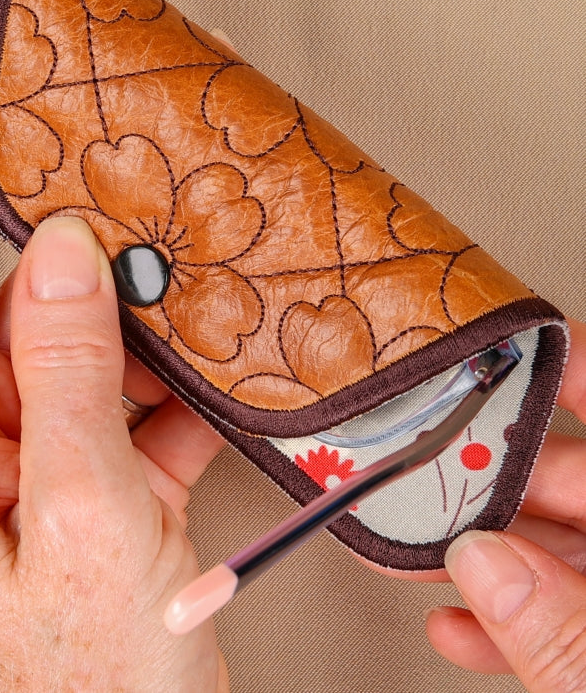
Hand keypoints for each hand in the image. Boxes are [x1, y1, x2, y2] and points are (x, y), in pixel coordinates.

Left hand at [0, 151, 227, 690]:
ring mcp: (40, 444)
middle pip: (17, 292)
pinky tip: (216, 345)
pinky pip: (133, 390)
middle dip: (74, 237)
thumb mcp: (79, 512)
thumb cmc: (79, 681)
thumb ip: (68, 372)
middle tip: (119, 169)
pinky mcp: (98, 469)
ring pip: (85, 337)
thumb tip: (63, 253)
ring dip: (139, 304)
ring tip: (185, 250)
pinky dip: (177, 369)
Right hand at [428, 317, 585, 690]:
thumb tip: (484, 563)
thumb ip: (572, 639)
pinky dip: (519, 627)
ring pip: (580, 568)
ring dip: (498, 566)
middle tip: (437, 482)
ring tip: (428, 557)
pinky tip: (462, 629)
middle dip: (508, 493)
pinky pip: (578, 627)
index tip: (522, 358)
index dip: (582, 391)